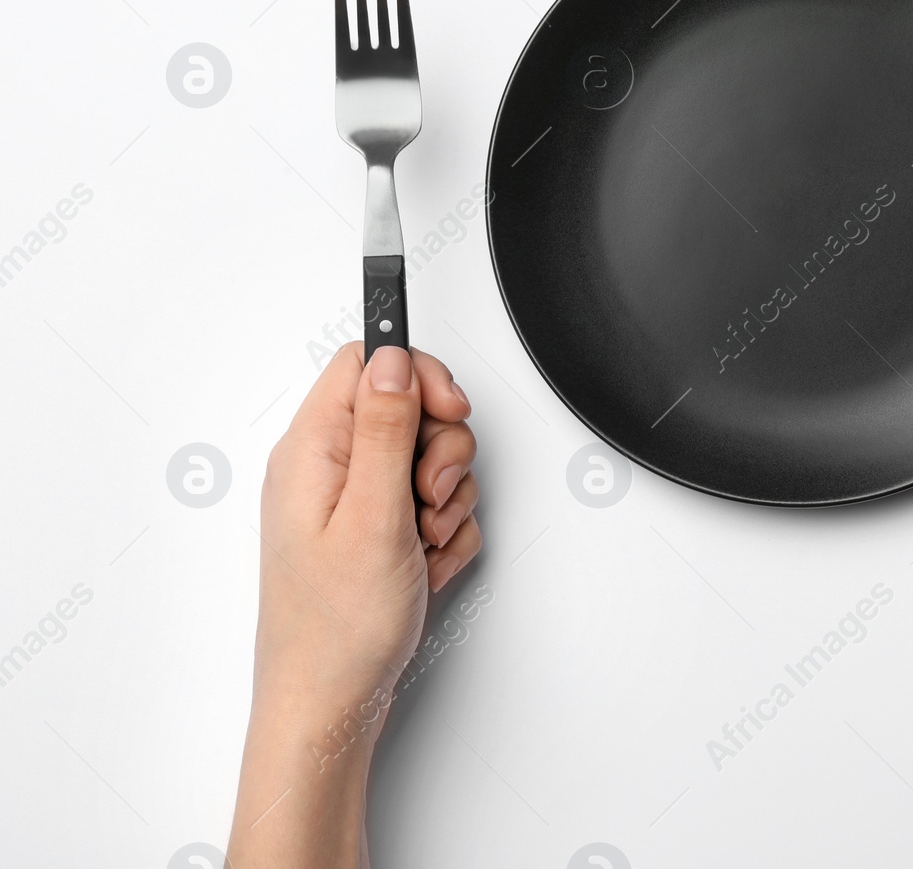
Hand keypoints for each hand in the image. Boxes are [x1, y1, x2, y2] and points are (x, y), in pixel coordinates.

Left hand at [229, 343, 481, 868]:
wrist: (330, 706)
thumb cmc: (335, 628)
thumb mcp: (372, 515)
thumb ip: (385, 428)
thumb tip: (391, 358)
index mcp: (312, 450)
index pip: (369, 361)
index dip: (418, 375)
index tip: (449, 411)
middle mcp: (327, 468)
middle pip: (411, 409)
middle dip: (442, 451)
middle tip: (427, 498)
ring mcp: (352, 502)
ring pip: (429, 459)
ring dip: (447, 498)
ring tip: (423, 542)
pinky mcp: (376, 532)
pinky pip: (433, 506)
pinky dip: (444, 535)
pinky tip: (424, 567)